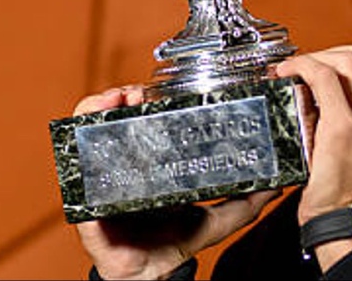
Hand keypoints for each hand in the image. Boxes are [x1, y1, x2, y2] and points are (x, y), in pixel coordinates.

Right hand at [72, 86, 280, 279]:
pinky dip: (80, 135)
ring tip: (121, 98)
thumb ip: (247, 200)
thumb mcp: (218, 216)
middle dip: (126, 97)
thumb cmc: (175, 242)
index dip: (150, 101)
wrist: (151, 275)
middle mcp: (128, 164)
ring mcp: (105, 176)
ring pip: (93, 129)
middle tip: (140, 91)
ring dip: (102, 106)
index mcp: (154, 163)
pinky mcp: (88, 193)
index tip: (160, 90)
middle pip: (119, 118)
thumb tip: (276, 183)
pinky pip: (75, 161)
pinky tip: (97, 120)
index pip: (147, 122)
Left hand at [274, 44, 351, 268]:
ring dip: (317, 56)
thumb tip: (341, 99)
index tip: (333, 63)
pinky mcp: (343, 126)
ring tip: (297, 67)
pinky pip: (323, 77)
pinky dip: (303, 66)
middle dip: (336, 50)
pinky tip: (289, 73)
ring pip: (346, 60)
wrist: (349, 220)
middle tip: (314, 62)